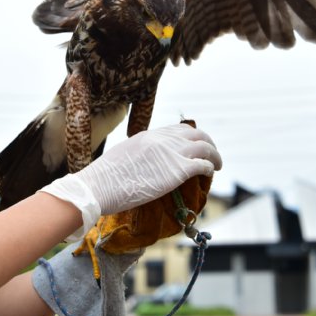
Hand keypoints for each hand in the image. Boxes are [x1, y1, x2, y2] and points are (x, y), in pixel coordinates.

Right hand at [77, 123, 220, 214]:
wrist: (98, 186)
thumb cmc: (104, 177)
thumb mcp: (124, 154)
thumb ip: (140, 153)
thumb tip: (147, 162)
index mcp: (149, 135)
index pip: (178, 129)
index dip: (191, 137)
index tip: (195, 146)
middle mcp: (163, 140)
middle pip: (196, 134)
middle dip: (208, 143)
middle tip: (212, 155)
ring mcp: (171, 153)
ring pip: (205, 147)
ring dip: (214, 156)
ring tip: (217, 165)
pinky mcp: (176, 171)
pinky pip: (202, 165)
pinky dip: (210, 167)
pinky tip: (210, 173)